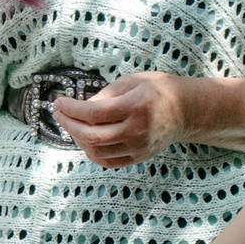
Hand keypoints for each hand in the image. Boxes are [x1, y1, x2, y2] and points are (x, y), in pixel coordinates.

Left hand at [53, 71, 188, 167]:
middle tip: (59, 114)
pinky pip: (108, 161)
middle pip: (92, 136)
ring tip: (72, 125)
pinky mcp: (139, 157)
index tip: (59, 102)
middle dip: (69, 125)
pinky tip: (85, 140)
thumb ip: (106, 94)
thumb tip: (81, 107)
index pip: (94, 112)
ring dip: (78, 139)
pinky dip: (91, 153)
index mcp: (135, 106)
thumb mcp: (131, 81)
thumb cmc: (157, 90)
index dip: (71, 109)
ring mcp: (138, 147)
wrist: (186, 110)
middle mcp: (137, 130)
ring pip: (97, 152)